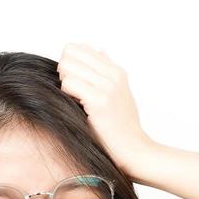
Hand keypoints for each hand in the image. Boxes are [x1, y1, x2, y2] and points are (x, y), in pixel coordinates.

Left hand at [57, 44, 154, 179]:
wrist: (134, 151)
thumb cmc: (122, 128)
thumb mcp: (120, 93)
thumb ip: (108, 71)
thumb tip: (100, 51)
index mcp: (116, 70)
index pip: (79, 48)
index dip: (70, 64)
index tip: (75, 84)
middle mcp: (113, 74)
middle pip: (69, 52)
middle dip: (64, 72)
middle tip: (72, 93)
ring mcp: (108, 86)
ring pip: (67, 67)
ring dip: (64, 84)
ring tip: (76, 101)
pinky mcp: (100, 100)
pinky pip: (68, 84)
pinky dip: (66, 96)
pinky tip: (78, 108)